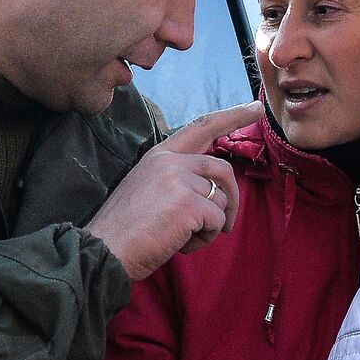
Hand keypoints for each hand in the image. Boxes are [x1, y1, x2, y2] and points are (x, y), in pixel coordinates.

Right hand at [87, 101, 262, 279]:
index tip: (256, 108)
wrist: (103, 251)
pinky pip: (217, 222)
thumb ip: (178, 179)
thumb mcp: (148, 189)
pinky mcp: (189, 203)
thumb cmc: (126, 229)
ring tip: (181, 238)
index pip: (202, 127)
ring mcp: (180, 180)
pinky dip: (205, 239)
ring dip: (209, 226)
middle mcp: (171, 161)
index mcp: (160, 155)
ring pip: (221, 201)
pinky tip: (180, 245)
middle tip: (228, 226)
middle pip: (223, 170)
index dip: (232, 116)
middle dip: (232, 199)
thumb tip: (215, 189)